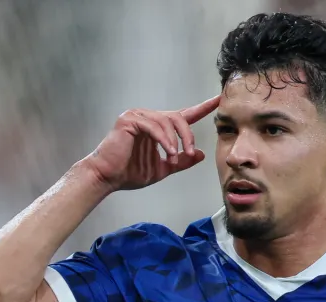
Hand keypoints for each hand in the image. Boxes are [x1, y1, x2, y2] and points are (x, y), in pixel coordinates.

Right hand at [82, 95, 219, 191]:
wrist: (107, 178)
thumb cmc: (130, 173)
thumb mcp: (163, 168)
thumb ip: (181, 160)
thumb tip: (200, 154)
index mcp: (157, 127)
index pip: (183, 115)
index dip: (202, 108)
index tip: (218, 100)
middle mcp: (147, 116)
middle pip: (178, 117)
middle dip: (188, 135)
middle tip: (191, 152)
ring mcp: (137, 115)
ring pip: (167, 121)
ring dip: (175, 141)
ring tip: (175, 157)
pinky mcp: (129, 120)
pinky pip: (154, 126)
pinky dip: (164, 140)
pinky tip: (168, 152)